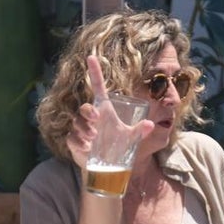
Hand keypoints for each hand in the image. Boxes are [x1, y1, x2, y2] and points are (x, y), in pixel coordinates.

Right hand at [65, 56, 153, 172]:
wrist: (106, 167)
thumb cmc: (117, 147)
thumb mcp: (130, 138)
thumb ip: (139, 130)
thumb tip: (150, 124)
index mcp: (105, 110)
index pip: (98, 87)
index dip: (95, 72)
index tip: (91, 56)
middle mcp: (92, 117)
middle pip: (85, 107)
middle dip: (88, 112)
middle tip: (96, 120)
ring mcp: (81, 129)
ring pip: (77, 122)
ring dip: (84, 129)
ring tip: (94, 138)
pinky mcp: (74, 141)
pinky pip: (72, 137)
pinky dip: (79, 142)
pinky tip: (88, 148)